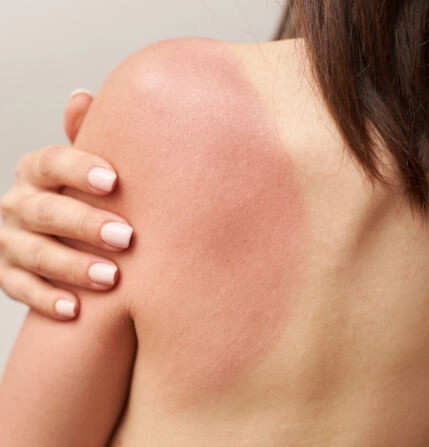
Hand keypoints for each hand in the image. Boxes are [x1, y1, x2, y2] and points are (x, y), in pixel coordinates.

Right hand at [0, 90, 132, 319]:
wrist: (63, 235)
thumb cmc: (86, 196)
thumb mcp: (85, 168)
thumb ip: (86, 139)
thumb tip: (81, 96)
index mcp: (38, 171)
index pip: (52, 163)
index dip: (80, 170)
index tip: (115, 182)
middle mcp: (17, 203)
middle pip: (45, 211)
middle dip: (85, 225)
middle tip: (126, 238)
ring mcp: (9, 240)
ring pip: (35, 253)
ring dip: (72, 266)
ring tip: (112, 278)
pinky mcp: (5, 273)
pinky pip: (19, 288)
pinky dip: (45, 298)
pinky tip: (75, 310)